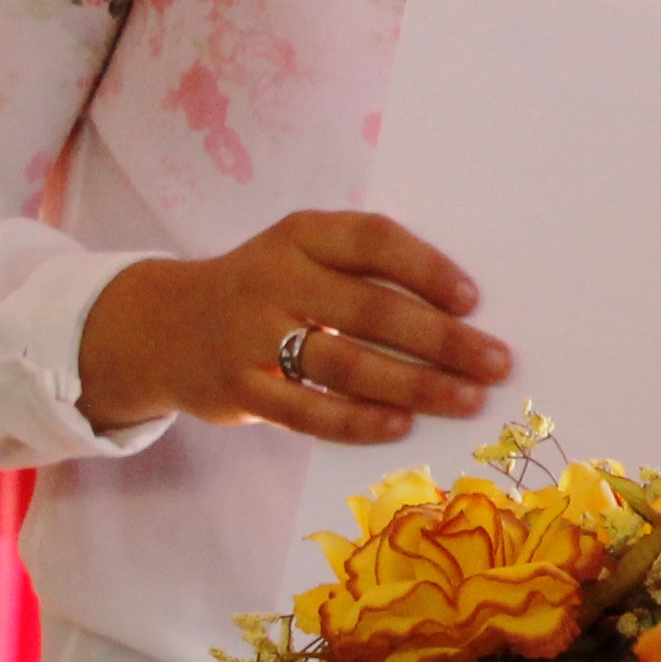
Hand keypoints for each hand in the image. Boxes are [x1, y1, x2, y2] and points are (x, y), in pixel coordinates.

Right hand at [75, 211, 507, 446]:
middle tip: (497, 363)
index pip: (372, 241)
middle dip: (443, 340)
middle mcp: (274, 279)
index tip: (474, 300)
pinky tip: (402, 426)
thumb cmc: (267, 290)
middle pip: (372, 309)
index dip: (427, 268)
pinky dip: (359, 420)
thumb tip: (462, 317)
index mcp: (300, 235)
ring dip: (416, 385)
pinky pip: (309, 411)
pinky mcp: (239, 389)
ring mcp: (251, 337)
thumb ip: (364, 274)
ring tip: (468, 400)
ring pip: (347, 365)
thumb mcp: (302, 258)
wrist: (163, 327)